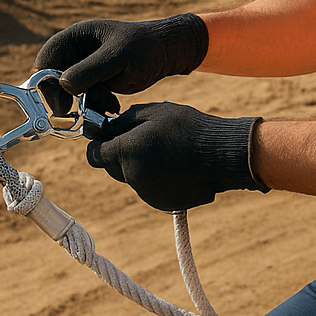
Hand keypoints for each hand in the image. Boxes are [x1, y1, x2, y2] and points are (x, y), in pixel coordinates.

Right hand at [33, 15, 208, 111]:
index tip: (59, 100)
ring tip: (108, 104)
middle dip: (65, 97)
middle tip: (75, 113)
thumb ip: (91, 69)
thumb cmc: (145, 47)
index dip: (46, 80)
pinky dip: (95, 106)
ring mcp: (85, 67)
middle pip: (53, 78)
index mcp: (77, 36)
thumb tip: (64, 84)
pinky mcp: (95, 82)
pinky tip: (112, 105)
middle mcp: (76, 51)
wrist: (166, 54)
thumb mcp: (118, 56)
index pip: (47, 58)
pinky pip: (85, 99)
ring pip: (70, 93)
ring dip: (85, 103)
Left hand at [86, 102, 266, 210]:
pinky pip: (151, 189)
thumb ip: (123, 122)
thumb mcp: (153, 112)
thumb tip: (106, 129)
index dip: (99, 143)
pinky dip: (159, 179)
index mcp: (125, 153)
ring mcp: (148, 193)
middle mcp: (132, 177)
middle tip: (145, 139)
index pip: (93, 154)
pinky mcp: (163, 203)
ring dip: (142, 166)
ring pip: (133, 178)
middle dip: (122, 154)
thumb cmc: (188, 127)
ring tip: (168, 151)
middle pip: (112, 167)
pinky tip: (178, 166)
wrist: (222, 154)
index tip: (110, 136)